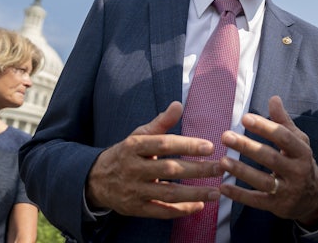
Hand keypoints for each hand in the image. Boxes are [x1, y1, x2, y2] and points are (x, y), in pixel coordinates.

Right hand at [85, 101, 221, 218]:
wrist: (96, 180)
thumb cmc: (126, 153)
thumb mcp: (139, 135)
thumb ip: (161, 122)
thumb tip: (178, 104)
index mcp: (134, 146)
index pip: (164, 145)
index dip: (187, 145)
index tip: (210, 146)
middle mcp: (134, 169)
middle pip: (169, 170)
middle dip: (197, 170)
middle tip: (221, 168)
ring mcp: (134, 191)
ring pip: (168, 193)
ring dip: (195, 193)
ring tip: (217, 192)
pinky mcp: (136, 209)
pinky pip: (161, 212)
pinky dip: (181, 210)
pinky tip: (199, 205)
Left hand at [218, 96, 317, 227]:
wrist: (313, 198)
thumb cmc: (299, 162)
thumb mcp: (297, 141)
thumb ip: (283, 122)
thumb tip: (274, 98)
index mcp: (302, 151)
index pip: (283, 137)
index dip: (264, 127)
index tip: (245, 118)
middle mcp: (297, 171)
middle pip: (270, 158)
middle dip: (247, 147)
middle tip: (225, 136)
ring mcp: (288, 190)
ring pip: (263, 181)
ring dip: (241, 171)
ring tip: (222, 161)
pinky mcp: (277, 206)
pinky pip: (257, 201)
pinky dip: (239, 195)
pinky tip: (223, 187)